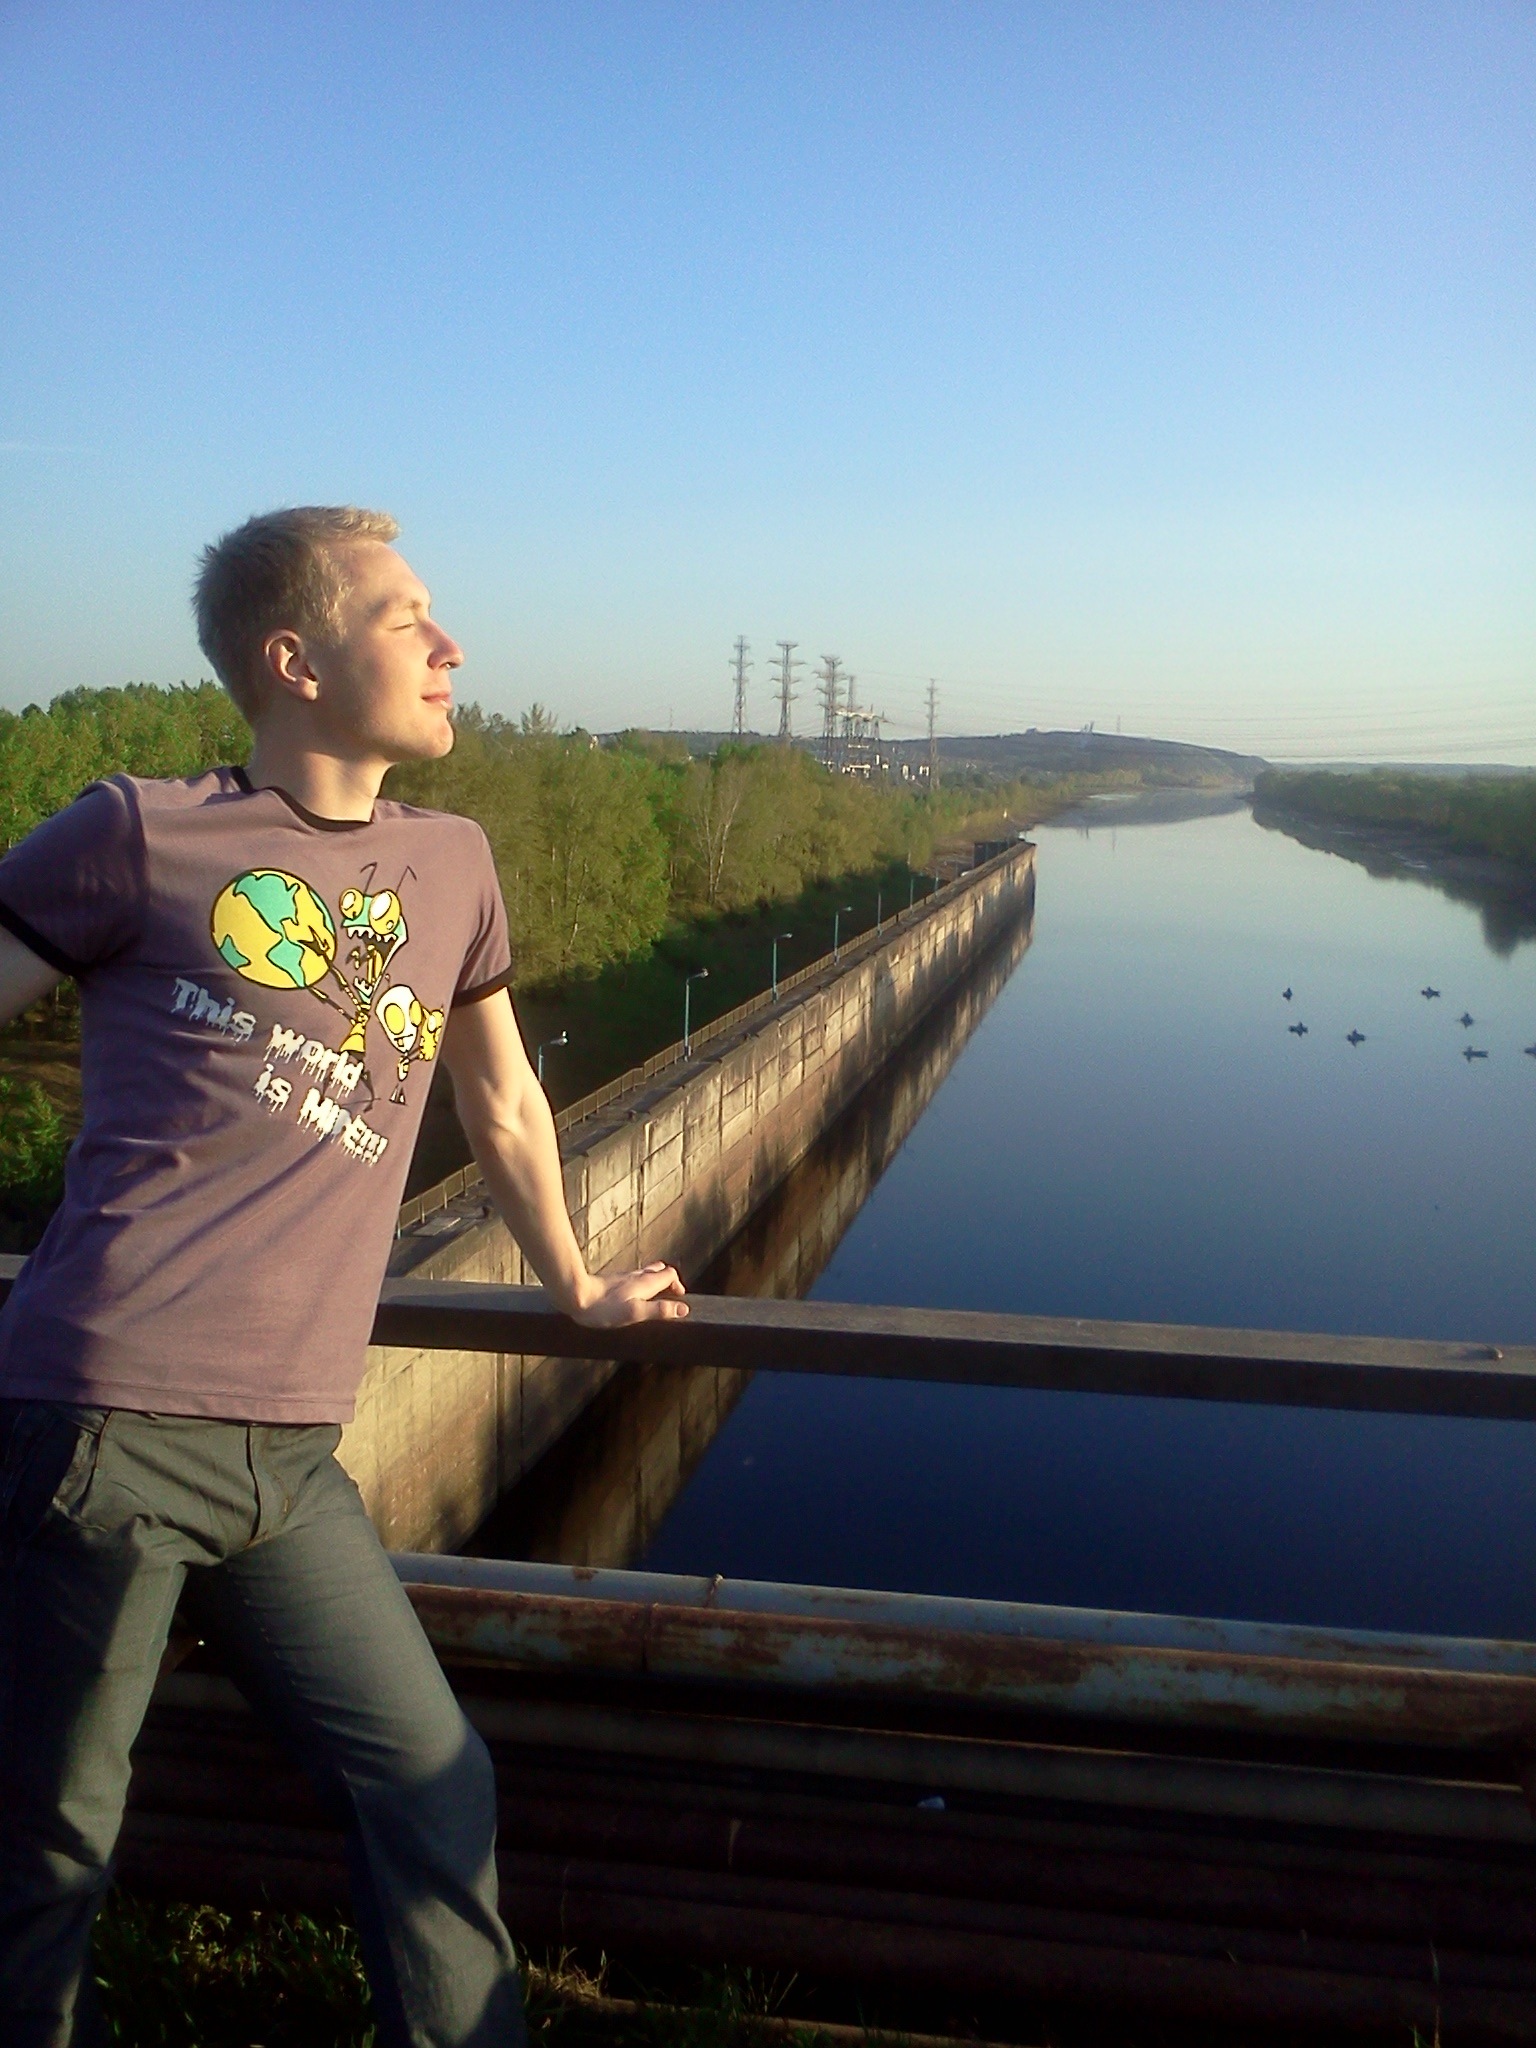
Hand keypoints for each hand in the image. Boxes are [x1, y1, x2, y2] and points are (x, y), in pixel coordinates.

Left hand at [568, 1261, 687, 1327]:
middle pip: (659, 1270)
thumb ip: (660, 1310)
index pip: (670, 1274)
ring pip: (644, 1273)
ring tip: (652, 1297)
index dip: (678, 1285)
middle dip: (667, 1280)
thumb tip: (683, 1309)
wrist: (575, 1296)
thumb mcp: (636, 1313)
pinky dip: (638, 1285)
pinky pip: (631, 1279)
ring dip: (653, 1282)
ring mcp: (622, 1278)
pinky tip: (630, 1297)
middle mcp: (636, 1276)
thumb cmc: (604, 1308)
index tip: (679, 1299)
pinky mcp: (611, 1282)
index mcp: (645, 1282)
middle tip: (669, 1296)